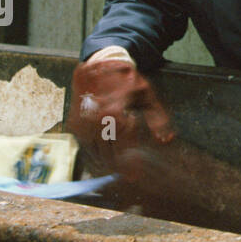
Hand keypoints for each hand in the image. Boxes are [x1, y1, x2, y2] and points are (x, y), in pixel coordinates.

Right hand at [69, 58, 174, 177]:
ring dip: (106, 164)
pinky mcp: (74, 125)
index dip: (130, 166)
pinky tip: (104, 159)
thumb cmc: (127, 80)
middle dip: (119, 168)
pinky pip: (84, 147)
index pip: (122, 150)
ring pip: (95, 154)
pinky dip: (94, 155)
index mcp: (115, 115)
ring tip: (118, 170)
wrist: (100, 64)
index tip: (135, 177)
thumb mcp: (147, 95)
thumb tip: (166, 140)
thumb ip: (157, 119)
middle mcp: (96, 122)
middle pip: (107, 155)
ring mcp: (82, 124)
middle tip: (129, 177)